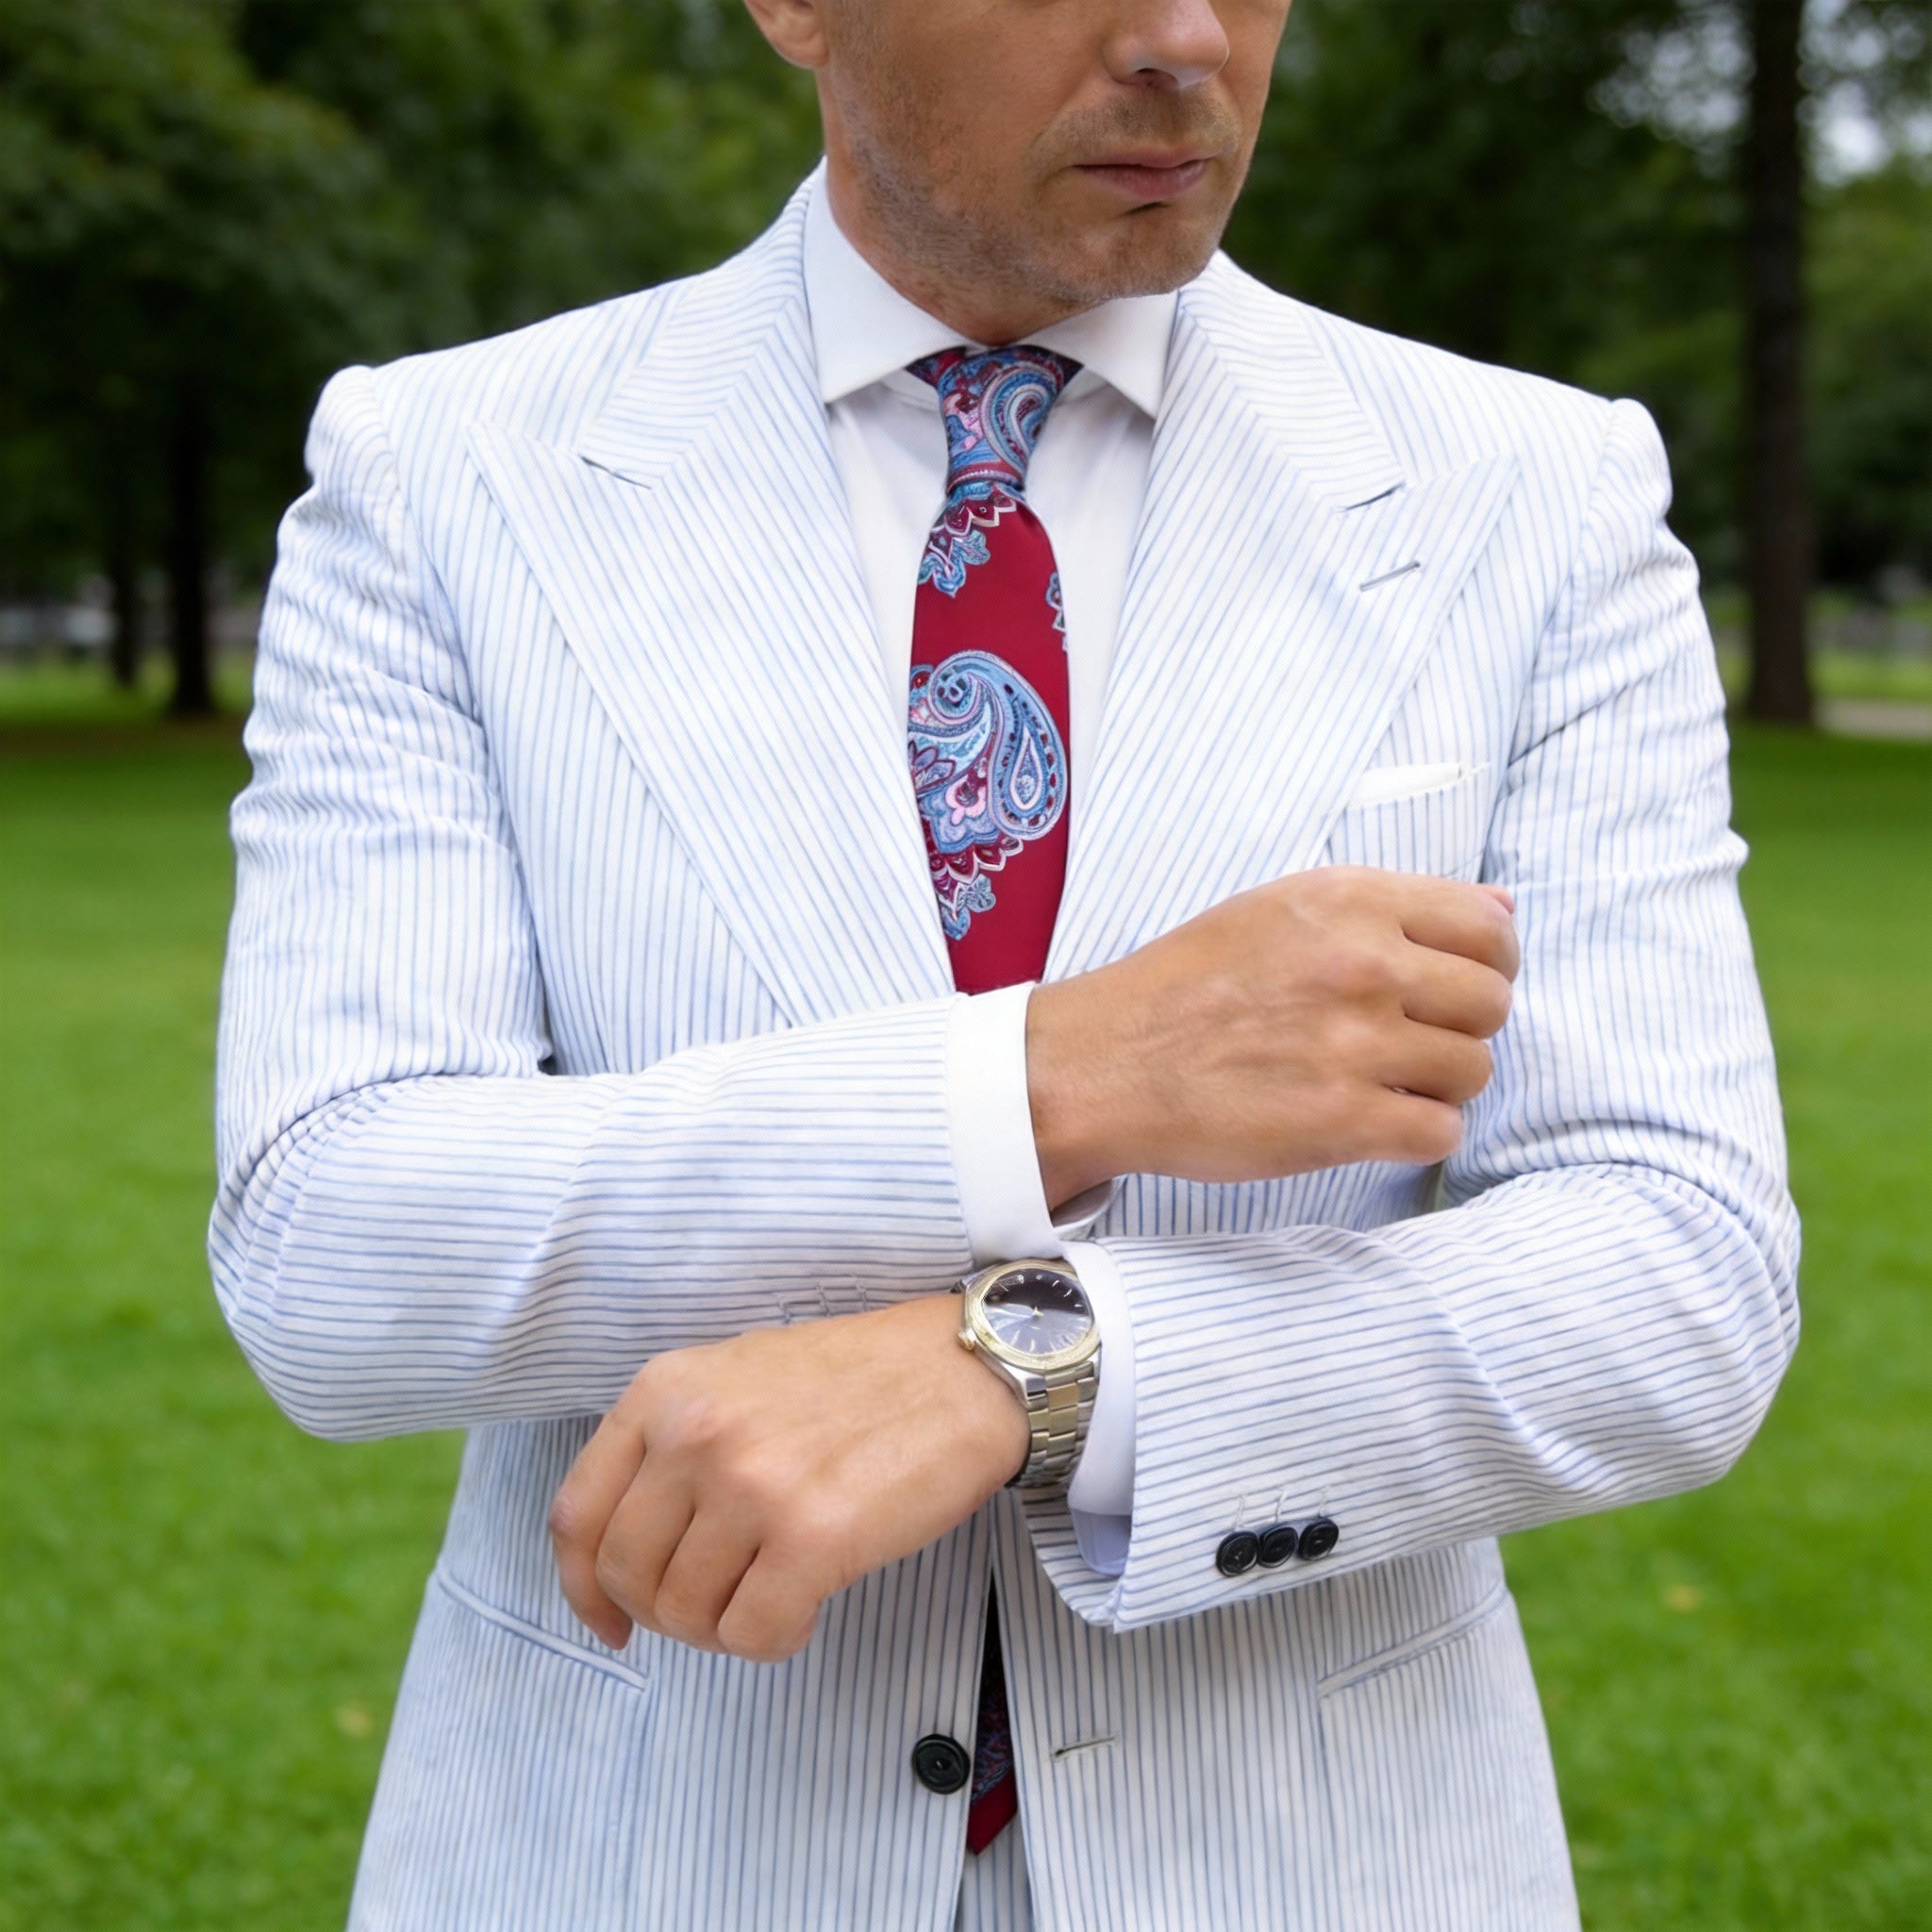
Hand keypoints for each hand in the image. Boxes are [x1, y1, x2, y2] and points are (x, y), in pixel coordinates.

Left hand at [549, 1294, 1029, 1662]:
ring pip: (686, 1614)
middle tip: (715, 1609)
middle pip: (626, 1574)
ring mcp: (751, 1485)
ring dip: (724, 1628)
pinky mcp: (812, 1536)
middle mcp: (695, 1434)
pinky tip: (807, 1609)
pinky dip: (775, 1641)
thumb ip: (673, 1445)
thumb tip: (629, 1558)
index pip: (578, 1514)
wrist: (962, 1369)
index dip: (583, 1587)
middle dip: (663, 1615)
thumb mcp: (736, 1378)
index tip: (610, 1621)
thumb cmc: (856, 1379)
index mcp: (665, 1390)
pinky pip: (752, 1635)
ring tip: (772, 1597)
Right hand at [1028, 867, 1518, 1202]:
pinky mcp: (1344, 1121)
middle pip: (1491, 1002)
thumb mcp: (1280, 909)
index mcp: (1350, 902)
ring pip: (1474, 1070)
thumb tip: (1505, 907)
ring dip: (1439, 1085)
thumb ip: (1391, 906)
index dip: (1487, 963)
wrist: (1106, 1063)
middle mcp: (1362, 964)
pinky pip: (1441, 1133)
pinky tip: (1372, 1122)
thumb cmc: (1186, 985)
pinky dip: (1417, 1134)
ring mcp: (1356, 1044)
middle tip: (1408, 1041)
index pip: (1490, 927)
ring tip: (1381, 1083)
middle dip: (1461, 1027)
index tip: (1451, 986)